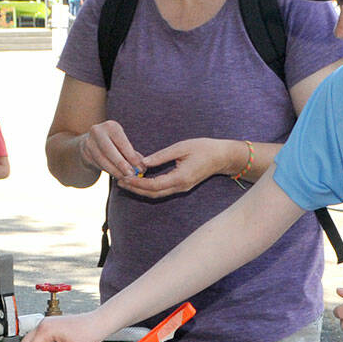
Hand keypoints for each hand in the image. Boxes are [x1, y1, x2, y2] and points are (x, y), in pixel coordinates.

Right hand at [77, 120, 143, 180]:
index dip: (131, 156)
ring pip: (102, 160)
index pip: (122, 143)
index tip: (140, 168)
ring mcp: (89, 142)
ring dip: (115, 171)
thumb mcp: (123, 143)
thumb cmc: (114, 143)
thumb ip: (132, 153)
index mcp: (111, 126)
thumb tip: (142, 166)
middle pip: (109, 151)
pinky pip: (98, 164)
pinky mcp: (85, 153)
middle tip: (132, 175)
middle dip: (121, 164)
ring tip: (126, 178)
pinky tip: (117, 176)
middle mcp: (98, 132)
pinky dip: (109, 171)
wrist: (92, 142)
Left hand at [116, 137, 236, 197]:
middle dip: (136, 189)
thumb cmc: (204, 148)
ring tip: (127, 182)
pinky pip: (163, 190)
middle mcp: (181, 186)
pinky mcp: (182, 186)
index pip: (154, 185)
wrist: (222, 157)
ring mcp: (182, 188)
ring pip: (158, 194)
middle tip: (120, 182)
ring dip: (141, 190)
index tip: (125, 178)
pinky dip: (150, 187)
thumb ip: (162, 156)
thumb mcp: (181, 147)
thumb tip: (144, 162)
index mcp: (181, 177)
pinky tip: (140, 181)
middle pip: (154, 193)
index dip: (138, 183)